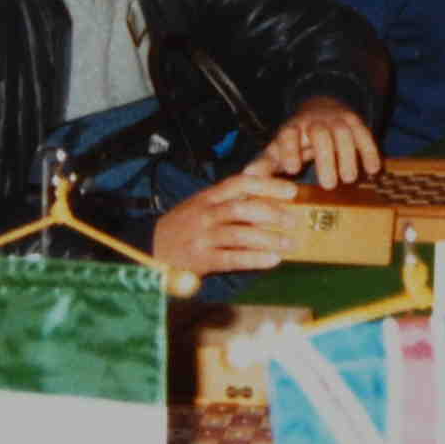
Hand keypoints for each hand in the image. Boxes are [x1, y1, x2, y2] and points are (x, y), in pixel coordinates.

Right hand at [154, 169, 300, 275]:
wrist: (152, 247)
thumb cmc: (186, 225)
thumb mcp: (203, 204)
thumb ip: (230, 199)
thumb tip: (270, 196)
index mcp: (209, 196)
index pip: (240, 183)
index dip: (268, 185)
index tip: (291, 190)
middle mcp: (206, 214)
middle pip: (242, 208)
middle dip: (271, 213)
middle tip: (293, 219)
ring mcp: (203, 237)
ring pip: (239, 234)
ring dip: (268, 239)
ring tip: (289, 244)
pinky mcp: (202, 259)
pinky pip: (232, 258)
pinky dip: (254, 259)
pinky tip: (272, 260)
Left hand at [257, 95, 381, 188]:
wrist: (320, 107)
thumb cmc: (296, 138)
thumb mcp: (279, 148)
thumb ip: (266, 163)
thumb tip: (246, 176)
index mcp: (291, 128)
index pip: (288, 134)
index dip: (290, 150)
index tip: (293, 170)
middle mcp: (313, 121)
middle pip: (320, 134)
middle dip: (325, 159)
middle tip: (329, 185)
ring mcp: (336, 119)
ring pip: (343, 133)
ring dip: (348, 156)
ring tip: (350, 179)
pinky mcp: (354, 121)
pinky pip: (364, 133)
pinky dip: (369, 151)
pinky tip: (372, 170)